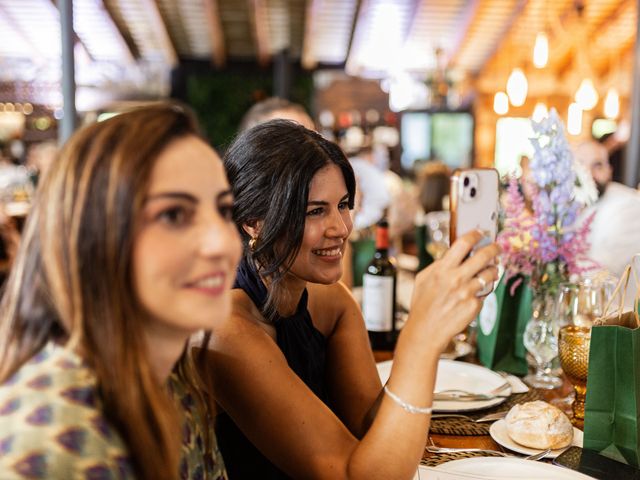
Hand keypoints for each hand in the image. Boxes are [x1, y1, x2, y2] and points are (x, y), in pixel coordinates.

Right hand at [404, 230, 499, 352]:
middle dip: (493, 248)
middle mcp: (456, 278)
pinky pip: (485, 293)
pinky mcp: (474, 305)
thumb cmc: (423, 304)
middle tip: (496, 247)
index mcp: (442, 269)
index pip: (463, 243)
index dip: (475, 235)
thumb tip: (452, 254)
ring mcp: (467, 292)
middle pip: (484, 255)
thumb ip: (438, 265)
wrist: (426, 330)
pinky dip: (482, 292)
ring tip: (491, 271)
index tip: (480, 233)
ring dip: (493, 270)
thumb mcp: (423, 279)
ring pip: (490, 274)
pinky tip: (475, 294)